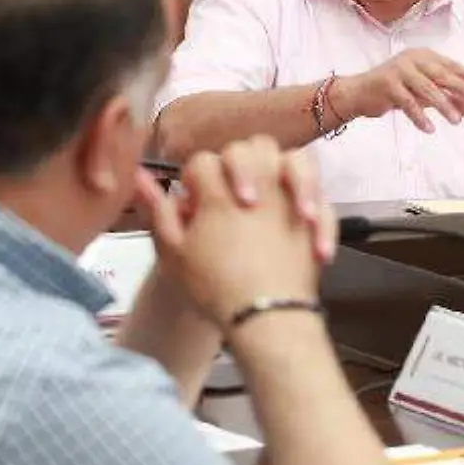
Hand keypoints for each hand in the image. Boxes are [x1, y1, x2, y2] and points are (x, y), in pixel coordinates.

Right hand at [142, 136, 337, 325]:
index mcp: (220, 190)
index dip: (193, 180)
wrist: (266, 317)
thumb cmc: (215, 287)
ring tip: (269, 196)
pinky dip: (313, 202)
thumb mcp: (172, 252)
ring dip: (279, 170)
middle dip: (236, 164)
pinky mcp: (318, 219)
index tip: (193, 206)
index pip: (202, 163)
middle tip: (231, 197)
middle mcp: (260, 183)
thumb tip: (140, 175)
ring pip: (293, 157)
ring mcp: (292, 198)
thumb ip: (156, 209)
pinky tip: (301, 219)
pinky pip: (322, 194)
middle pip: (248, 148)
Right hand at [335, 49, 463, 133]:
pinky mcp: (386, 84)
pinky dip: (419, 116)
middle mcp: (412, 59)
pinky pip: (407, 102)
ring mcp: (398, 70)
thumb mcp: (425, 95)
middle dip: (460, 87)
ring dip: (443, 105)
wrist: (359, 93)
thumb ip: (450, 99)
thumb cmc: (396, 91)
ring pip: (426, 88)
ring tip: (456, 121)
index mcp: (423, 56)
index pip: (450, 65)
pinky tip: (430, 128)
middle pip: (441, 74)